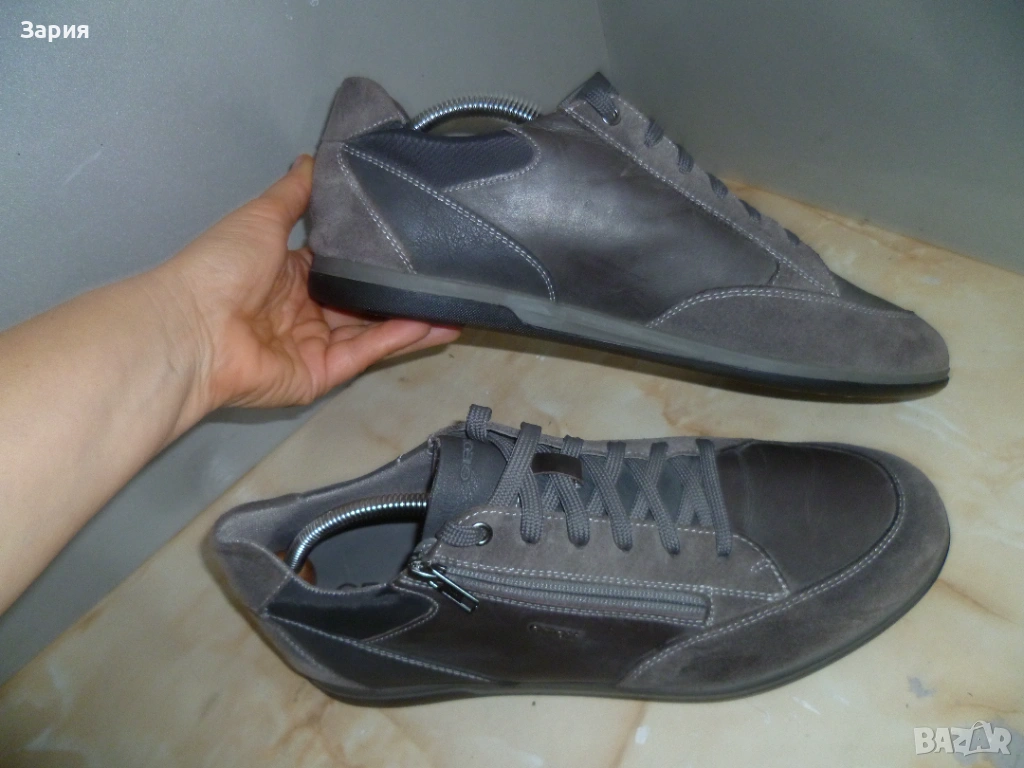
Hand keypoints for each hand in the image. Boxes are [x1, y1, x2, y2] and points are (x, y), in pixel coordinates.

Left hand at [156, 155, 458, 413]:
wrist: (194, 326)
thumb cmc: (221, 267)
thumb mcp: (262, 216)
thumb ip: (294, 193)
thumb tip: (314, 158)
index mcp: (288, 275)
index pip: (340, 266)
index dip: (372, 257)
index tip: (412, 242)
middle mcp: (303, 311)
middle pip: (361, 302)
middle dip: (400, 292)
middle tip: (445, 277)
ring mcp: (313, 345)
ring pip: (372, 329)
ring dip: (411, 317)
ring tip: (455, 303)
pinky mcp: (322, 374)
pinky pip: (366, 353)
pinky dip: (399, 338)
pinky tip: (434, 322)